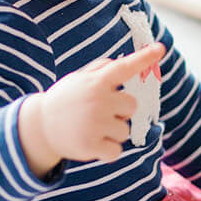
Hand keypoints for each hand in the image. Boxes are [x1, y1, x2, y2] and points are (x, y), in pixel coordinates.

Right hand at [20, 43, 164, 173]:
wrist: (40, 126)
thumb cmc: (66, 101)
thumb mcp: (78, 80)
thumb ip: (100, 70)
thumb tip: (123, 63)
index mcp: (96, 82)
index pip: (124, 67)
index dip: (144, 58)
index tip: (161, 49)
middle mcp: (97, 100)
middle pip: (132, 106)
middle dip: (121, 112)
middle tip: (100, 113)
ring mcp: (95, 123)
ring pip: (125, 131)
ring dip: (112, 133)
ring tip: (91, 128)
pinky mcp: (91, 145)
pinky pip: (116, 151)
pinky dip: (107, 152)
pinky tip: (91, 144)